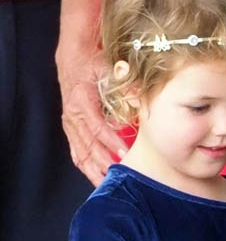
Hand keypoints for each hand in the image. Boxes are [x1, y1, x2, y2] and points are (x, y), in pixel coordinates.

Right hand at [56, 48, 127, 185]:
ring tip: (106, 184)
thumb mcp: (108, 67)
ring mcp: (70, 123)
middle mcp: (73, 115)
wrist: (73, 56)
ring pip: (80, 152)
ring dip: (93, 169)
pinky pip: (76, 151)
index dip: (111, 142)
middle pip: (88, 145)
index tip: (125, 154)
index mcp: (82, 101)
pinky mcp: (70, 128)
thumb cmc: (93, 63)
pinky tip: (94, 176)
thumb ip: (124, 81)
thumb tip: (139, 94)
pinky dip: (85, 165)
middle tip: (119, 175)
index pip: (97, 127)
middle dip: (103, 162)